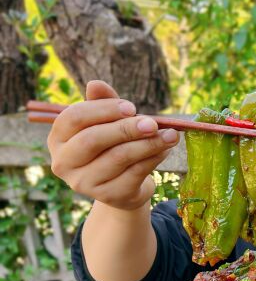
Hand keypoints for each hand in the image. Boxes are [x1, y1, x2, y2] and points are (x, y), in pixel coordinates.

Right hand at [47, 80, 178, 209]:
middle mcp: (64, 163)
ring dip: (148, 143)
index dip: (103, 109)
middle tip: (153, 123)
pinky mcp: (109, 196)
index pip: (73, 118)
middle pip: (93, 140)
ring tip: (170, 135)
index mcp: (58, 139)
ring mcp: (85, 183)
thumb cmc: (111, 146)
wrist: (123, 186)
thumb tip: (96, 84)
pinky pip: (135, 173)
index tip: (131, 107)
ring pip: (119, 157)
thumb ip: (103, 103)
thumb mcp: (106, 123)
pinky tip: (165, 149)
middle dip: (127, 128)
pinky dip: (153, 158)